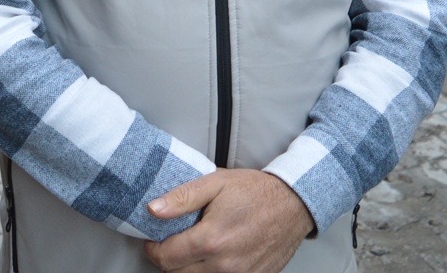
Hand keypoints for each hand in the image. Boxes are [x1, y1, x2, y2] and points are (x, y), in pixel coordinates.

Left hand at [144, 169, 313, 272]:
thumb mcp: (216, 182)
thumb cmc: (256, 191)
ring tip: (195, 248)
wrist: (293, 204)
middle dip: (169, 260)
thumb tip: (153, 209)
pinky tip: (215, 255)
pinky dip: (211, 272)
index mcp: (211, 239)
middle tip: (174, 242)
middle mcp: (224, 264)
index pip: (166, 257)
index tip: (154, 240)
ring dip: (189, 268)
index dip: (153, 249)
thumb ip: (182, 197)